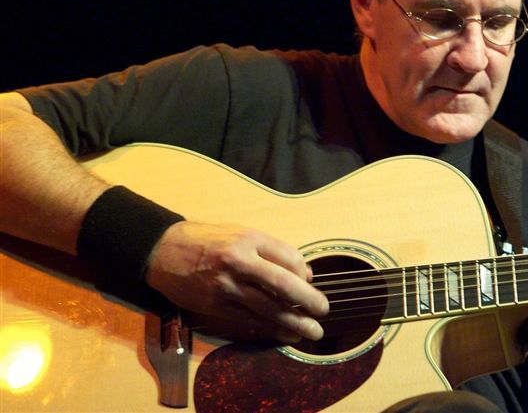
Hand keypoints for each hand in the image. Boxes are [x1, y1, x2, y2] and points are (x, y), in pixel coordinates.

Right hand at [145, 221, 328, 342]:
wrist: (163, 251)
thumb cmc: (206, 240)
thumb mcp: (240, 233)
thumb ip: (271, 251)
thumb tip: (303, 274)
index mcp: (249, 239)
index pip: (289, 258)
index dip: (304, 274)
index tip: (310, 281)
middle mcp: (239, 262)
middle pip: (283, 285)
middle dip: (308, 301)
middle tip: (324, 310)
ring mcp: (226, 286)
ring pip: (268, 308)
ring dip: (294, 322)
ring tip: (313, 331)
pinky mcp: (215, 305)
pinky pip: (248, 320)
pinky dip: (270, 329)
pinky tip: (286, 334)